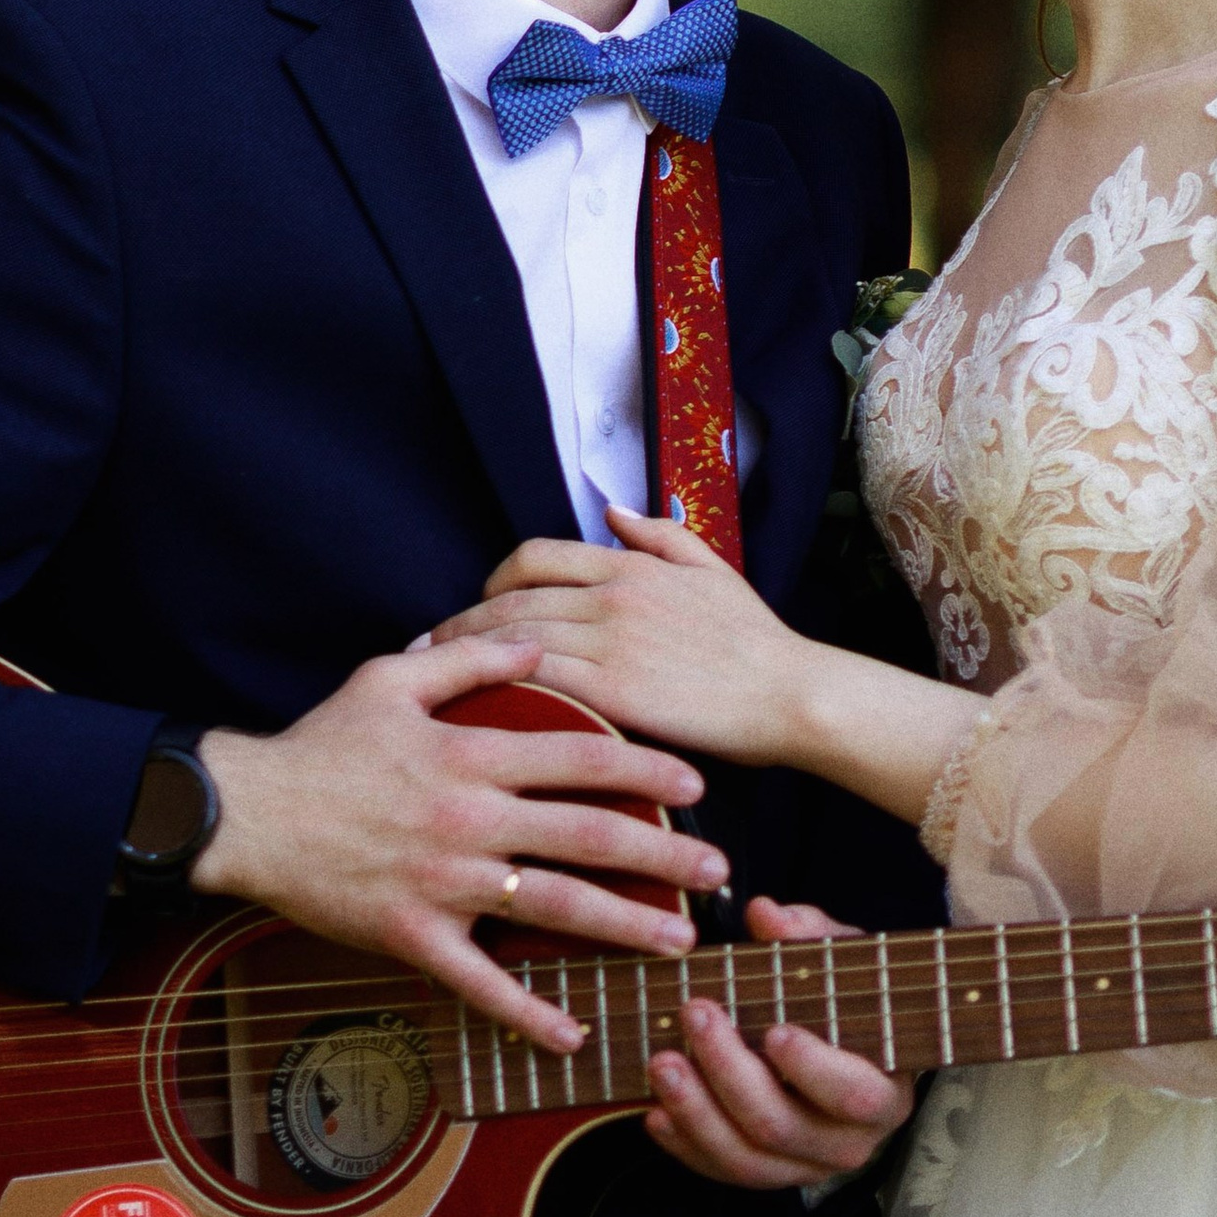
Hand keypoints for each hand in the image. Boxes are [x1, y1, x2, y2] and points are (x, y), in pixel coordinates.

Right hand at [189, 634, 728, 1055]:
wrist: (245, 814)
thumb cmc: (320, 744)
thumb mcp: (390, 678)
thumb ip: (470, 662)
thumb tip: (537, 641)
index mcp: (471, 756)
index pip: (581, 759)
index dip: (646, 769)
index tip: (696, 785)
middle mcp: (469, 821)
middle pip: (587, 837)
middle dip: (664, 855)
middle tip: (719, 870)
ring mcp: (444, 884)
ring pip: (552, 908)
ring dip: (624, 927)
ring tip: (678, 940)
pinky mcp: (412, 936)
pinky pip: (480, 984)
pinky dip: (528, 1013)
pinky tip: (572, 1032)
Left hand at [437, 505, 988, 831]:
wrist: (792, 695)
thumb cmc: (758, 643)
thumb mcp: (714, 570)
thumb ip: (659, 536)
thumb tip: (614, 509)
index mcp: (631, 565)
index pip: (535, 557)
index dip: (492, 580)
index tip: (471, 606)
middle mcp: (613, 595)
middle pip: (510, 599)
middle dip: (459, 623)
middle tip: (423, 648)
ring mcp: (610, 642)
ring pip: (513, 638)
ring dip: (463, 658)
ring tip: (433, 683)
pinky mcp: (613, 691)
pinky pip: (536, 679)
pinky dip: (497, 687)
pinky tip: (473, 707)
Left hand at [642, 898, 910, 1191]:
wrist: (845, 1052)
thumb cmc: (846, 1003)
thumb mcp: (842, 962)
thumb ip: (809, 935)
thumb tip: (766, 914)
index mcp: (883, 1092)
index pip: (853, 1094)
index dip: (812, 1068)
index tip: (773, 1031)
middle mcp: (849, 1142)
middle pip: (780, 1125)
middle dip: (728, 1073)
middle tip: (696, 1016)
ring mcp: (804, 1166)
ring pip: (745, 1160)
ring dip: (695, 1112)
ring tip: (661, 1063)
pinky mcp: (767, 1175)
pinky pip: (720, 1171)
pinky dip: (684, 1144)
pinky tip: (655, 1110)